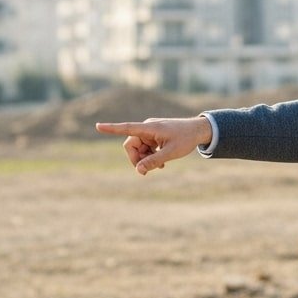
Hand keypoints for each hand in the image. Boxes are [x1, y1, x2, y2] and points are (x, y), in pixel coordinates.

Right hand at [94, 117, 212, 174]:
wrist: (199, 130)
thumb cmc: (186, 139)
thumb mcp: (170, 153)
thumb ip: (154, 161)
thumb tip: (139, 170)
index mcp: (149, 128)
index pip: (127, 128)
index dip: (111, 129)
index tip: (98, 126)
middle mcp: (147, 128)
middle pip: (131, 145)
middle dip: (136, 159)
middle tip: (146, 171)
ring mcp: (150, 132)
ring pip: (138, 148)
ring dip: (145, 159)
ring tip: (160, 166)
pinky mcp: (154, 136)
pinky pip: (145, 148)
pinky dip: (150, 156)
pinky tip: (161, 163)